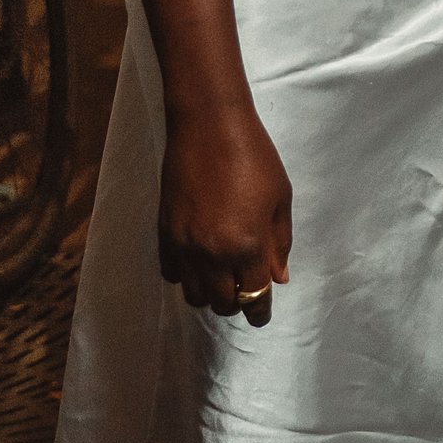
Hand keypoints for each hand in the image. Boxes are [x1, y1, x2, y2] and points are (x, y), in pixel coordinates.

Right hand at [158, 101, 292, 323]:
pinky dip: (185, 276)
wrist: (208, 126)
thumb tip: (277, 278)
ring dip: (210, 293)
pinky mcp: (163, 234)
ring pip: (194, 295)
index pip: (254, 297)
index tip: (262, 316)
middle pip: (222, 303)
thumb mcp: (279, 198)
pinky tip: (198, 260)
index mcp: (247, 245)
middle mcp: (212, 254)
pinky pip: (171, 274)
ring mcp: (184, 246)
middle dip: (237, 303)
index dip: (260, 312)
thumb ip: (278, 242)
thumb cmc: (255, 156)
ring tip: (221, 275)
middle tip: (244, 288)